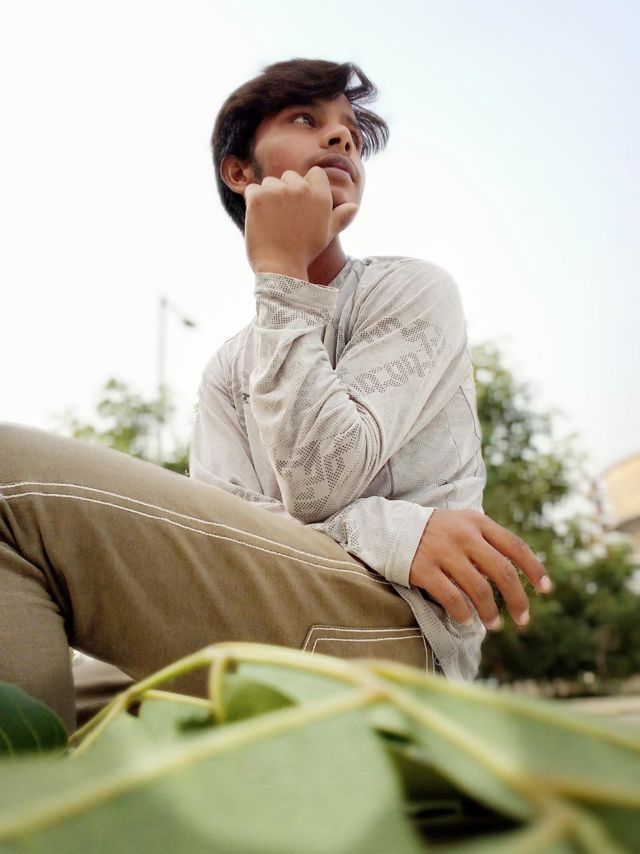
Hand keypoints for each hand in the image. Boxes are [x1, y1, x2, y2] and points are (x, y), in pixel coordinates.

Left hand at [244, 167, 358, 277]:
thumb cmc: (304, 253)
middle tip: (284, 218)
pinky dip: (253, 203)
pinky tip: (259, 221)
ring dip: (268, 197)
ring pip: (269, 182)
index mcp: (321, 196)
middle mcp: (301, 189)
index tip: (300, 206)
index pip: (314, 173)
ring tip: (272, 221)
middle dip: (285, 192)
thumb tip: (353, 207)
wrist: (280, 269)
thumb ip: (339, 218)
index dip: (306, 187)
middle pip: (289, 176)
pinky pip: (252, 190)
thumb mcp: (326, 235)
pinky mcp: (258, 197)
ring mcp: (278, 191)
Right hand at [409, 509, 552, 629]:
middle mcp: (463, 536)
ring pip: (479, 588)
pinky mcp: (423, 569)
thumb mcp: (464, 524)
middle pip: (502, 571)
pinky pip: (451, 597)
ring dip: (491, 612)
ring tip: (494, 625)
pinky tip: (467, 622)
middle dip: (518, 599)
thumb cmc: (437, 531)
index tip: (546, 590)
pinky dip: (463, 613)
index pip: (515, 546)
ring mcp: (443, 552)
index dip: (534, 569)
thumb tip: (517, 576)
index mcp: (477, 522)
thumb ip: (488, 542)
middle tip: (523, 619)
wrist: (392, 527)